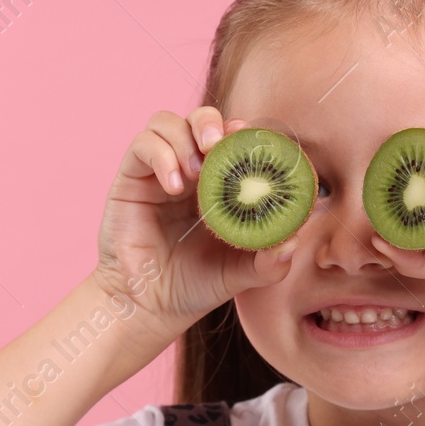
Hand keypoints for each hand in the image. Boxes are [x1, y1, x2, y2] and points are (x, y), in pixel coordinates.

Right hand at [91, 107, 304, 337]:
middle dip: (212, 123)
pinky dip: (162, 156)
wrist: (150, 307)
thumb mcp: (241, 274)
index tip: (254, 143)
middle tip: (220, 144)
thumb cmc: (195, 286)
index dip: (243, 133)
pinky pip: (143, 145)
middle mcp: (188, 170)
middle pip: (200, 118)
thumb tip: (293, 240)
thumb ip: (270, 261)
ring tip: (196, 172)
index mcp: (219, 183)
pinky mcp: (131, 178)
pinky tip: (174, 186)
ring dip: (185, 137)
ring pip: (167, 122)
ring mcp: (158, 172)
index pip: (232, 139)